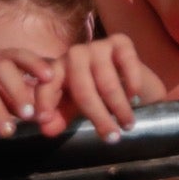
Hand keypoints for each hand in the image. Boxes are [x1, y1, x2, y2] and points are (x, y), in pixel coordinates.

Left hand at [32, 36, 148, 141]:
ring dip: (119, 106)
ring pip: (107, 81)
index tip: (45, 120)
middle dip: (98, 116)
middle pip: (83, 89)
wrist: (121, 72)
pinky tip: (134, 97)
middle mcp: (75, 54)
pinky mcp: (120, 41)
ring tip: (127, 124)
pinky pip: (127, 63)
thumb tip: (48, 129)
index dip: (45, 102)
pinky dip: (132, 83)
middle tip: (111, 137)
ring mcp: (98, 46)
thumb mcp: (72, 109)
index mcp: (57, 70)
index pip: (47, 85)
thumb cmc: (91, 93)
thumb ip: (58, 118)